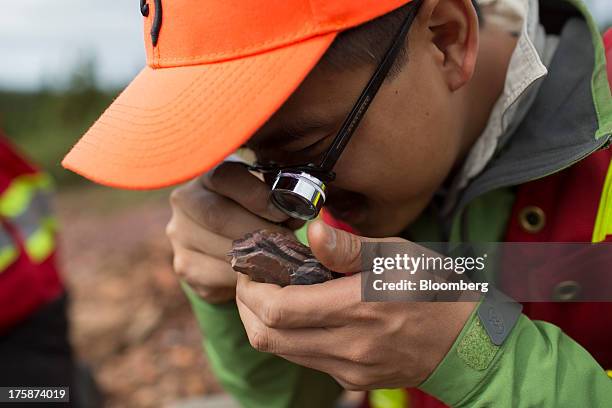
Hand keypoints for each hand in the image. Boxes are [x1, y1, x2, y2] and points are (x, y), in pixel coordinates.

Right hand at [166, 161, 295, 302]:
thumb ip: (276, 196)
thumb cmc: (251, 211)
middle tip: (289, 242)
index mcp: (207, 175)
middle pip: (219, 216)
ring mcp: (180, 236)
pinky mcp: (185, 266)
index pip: (225, 177)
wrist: (223, 243)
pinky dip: (245, 279)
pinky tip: (263, 275)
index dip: (256, 195)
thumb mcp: (262, 193)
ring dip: (257, 258)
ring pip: (220, 249)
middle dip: (260, 231)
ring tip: (283, 259)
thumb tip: (296, 213)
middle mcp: (185, 201)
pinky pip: (217, 276)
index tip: (284, 212)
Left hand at [235, 220, 475, 388]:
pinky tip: (301, 312)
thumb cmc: (432, 288)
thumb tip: (314, 229)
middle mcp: (348, 345)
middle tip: (251, 281)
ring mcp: (349, 368)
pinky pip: (304, 359)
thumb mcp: (396, 254)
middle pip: (267, 336)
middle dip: (246, 307)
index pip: (277, 309)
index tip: (249, 268)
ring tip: (272, 292)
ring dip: (264, 322)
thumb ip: (349, 247)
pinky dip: (289, 335)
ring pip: (281, 350)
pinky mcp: (352, 379)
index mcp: (357, 307)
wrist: (465, 341)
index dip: (250, 290)